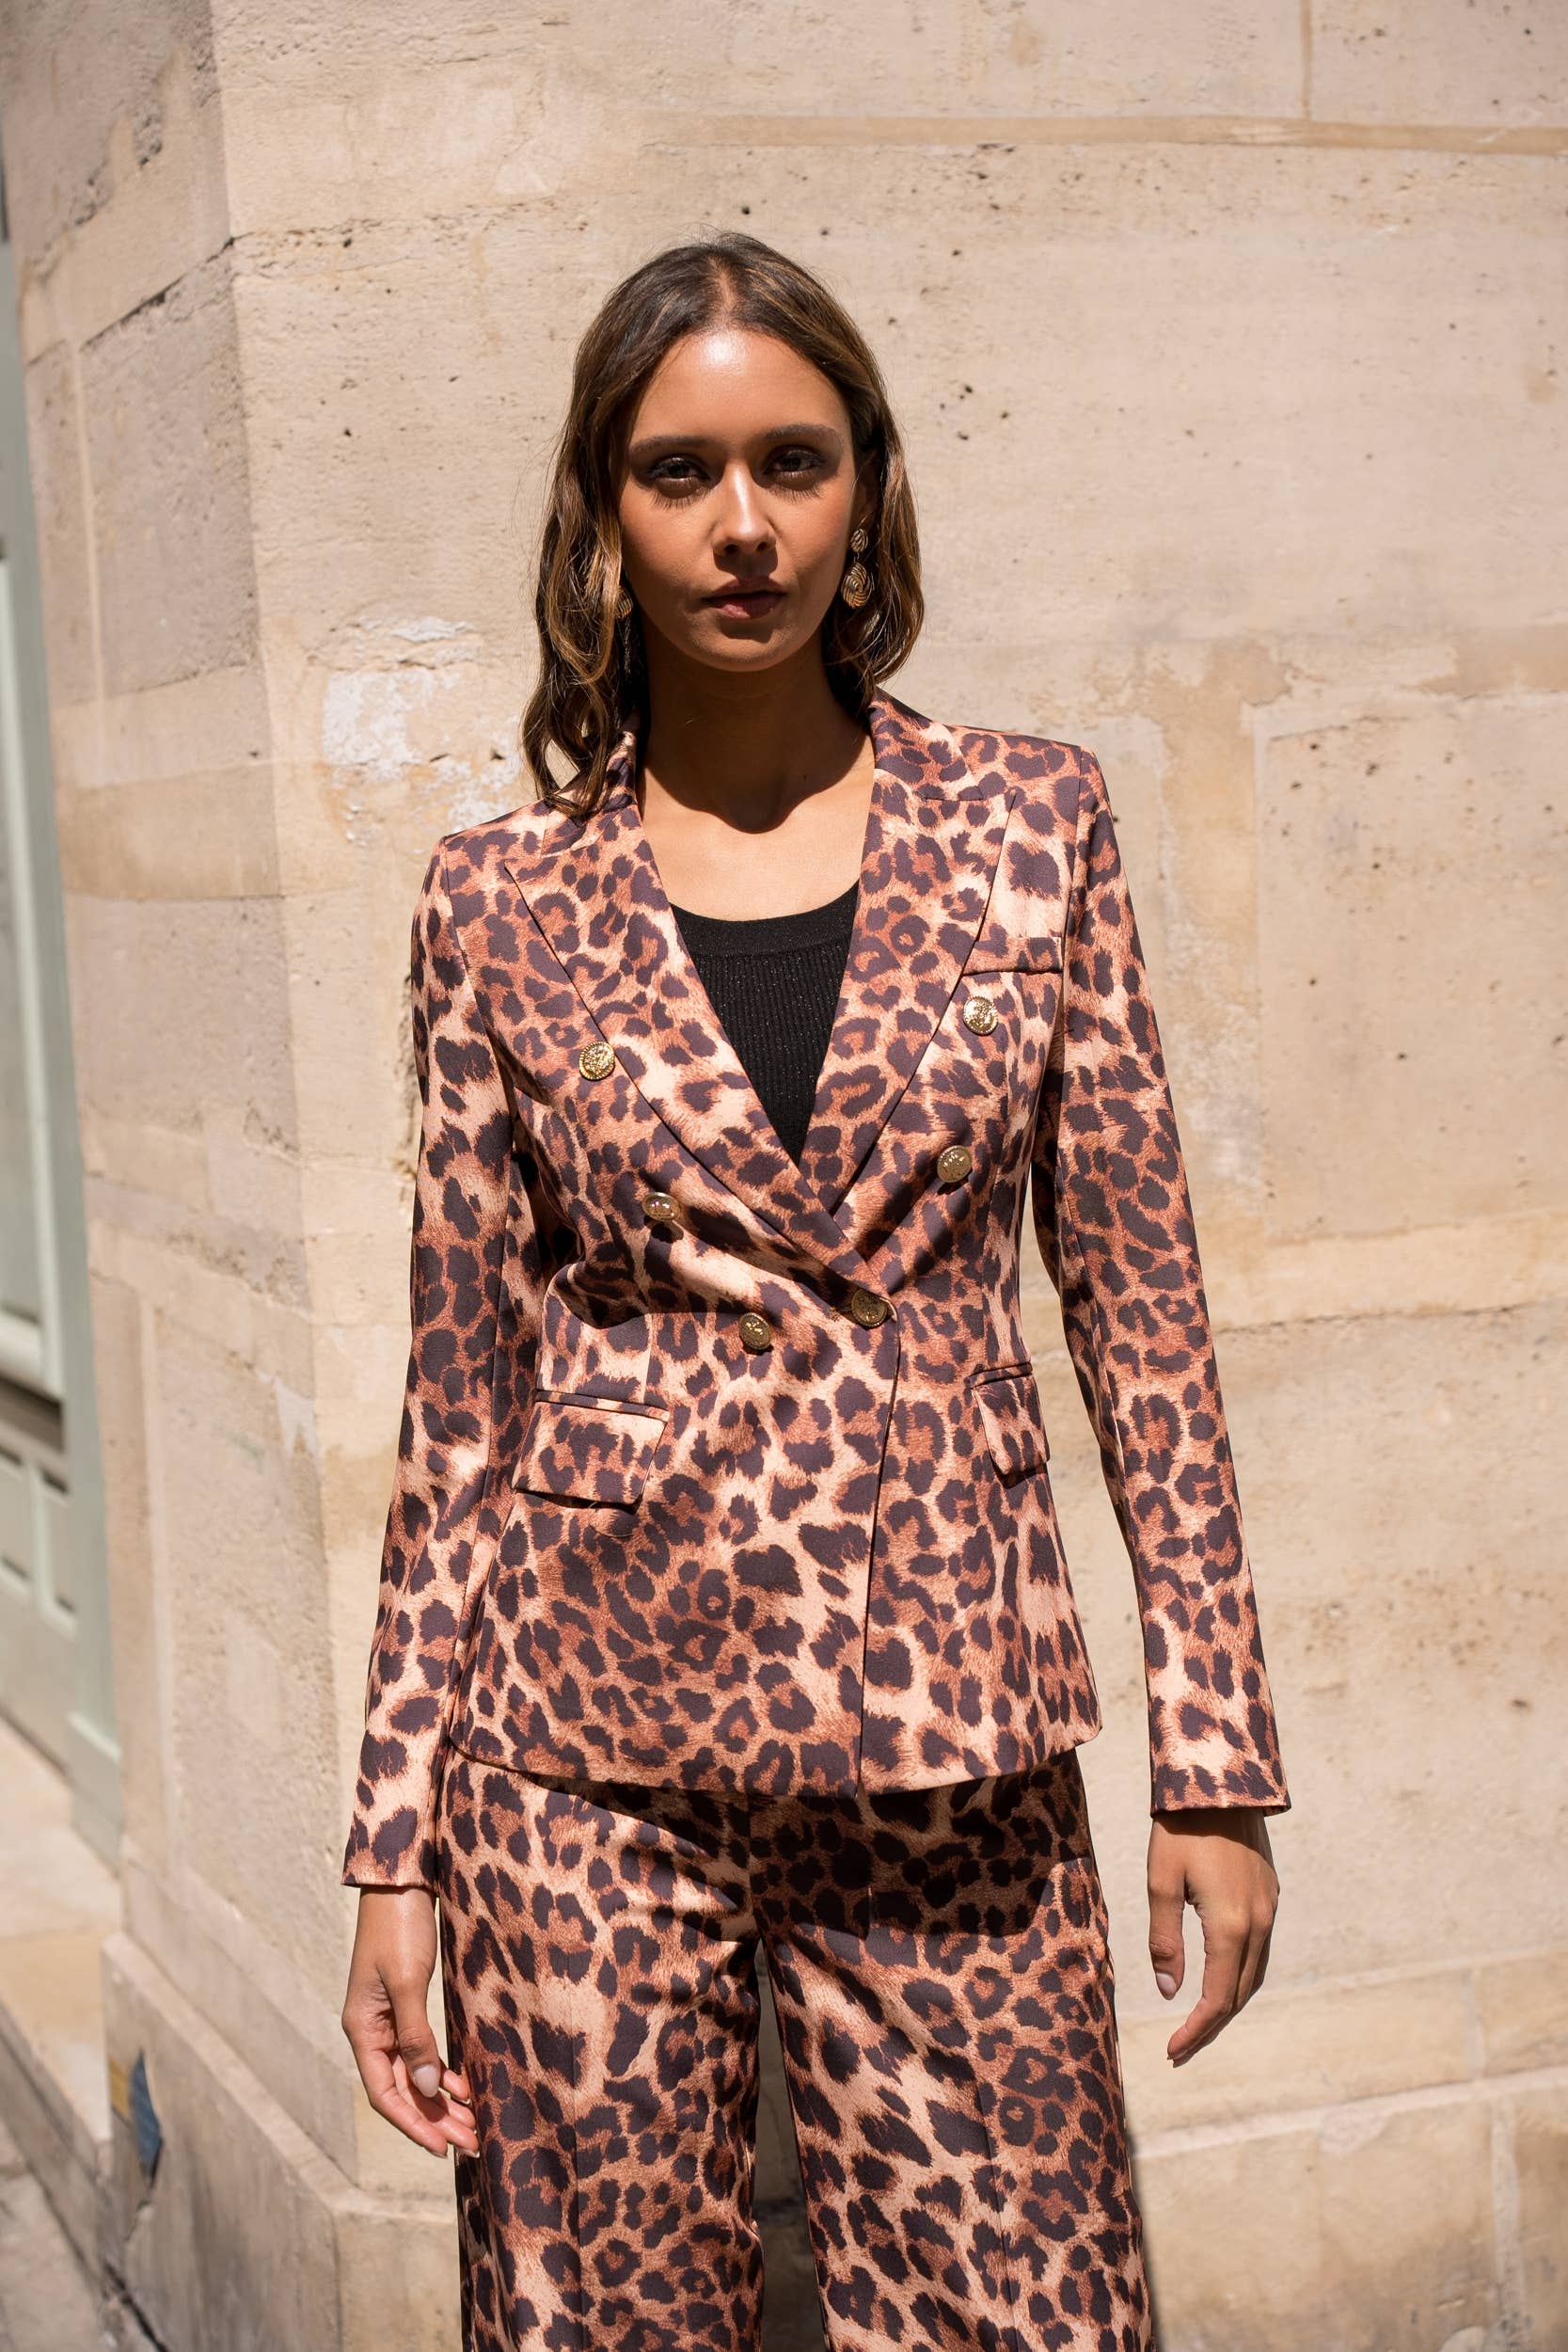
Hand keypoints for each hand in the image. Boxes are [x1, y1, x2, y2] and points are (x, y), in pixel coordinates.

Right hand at [341, 1888, 478, 2157]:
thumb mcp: (408, 1982)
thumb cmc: (400, 1927)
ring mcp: (387, 2017)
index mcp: (362, 2028)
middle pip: (402, 2088)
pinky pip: (421, 2049)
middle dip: (434, 2118)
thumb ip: (416, 2035)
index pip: (385, 2093)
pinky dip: (441, 2070)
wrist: (401, 1881)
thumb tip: (429, 2088)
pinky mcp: (405, 2002)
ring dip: (441, 2099)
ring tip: (471, 2123)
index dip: (413, 2123)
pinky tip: (463, 2084)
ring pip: (414, 2072)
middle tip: (470, 2142)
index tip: (441, 2149)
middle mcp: (371, 2029)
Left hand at [1147, 1807, 1279, 2065]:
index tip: (1172, 2052)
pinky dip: (1240, 1976)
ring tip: (1199, 2023)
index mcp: (1231, 1927)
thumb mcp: (1161, 1882)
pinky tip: (1220, 1977)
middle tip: (1181, 2049)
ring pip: (1254, 1974)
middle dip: (1211, 2026)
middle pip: (1239, 1994)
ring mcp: (1269, 1908)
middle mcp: (1259, 1924)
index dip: (1196, 2031)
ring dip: (1228, 2003)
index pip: (1216, 1999)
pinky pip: (1260, 1951)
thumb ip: (1165, 1940)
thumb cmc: (1181, 1828)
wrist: (1221, 1780)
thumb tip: (1170, 1993)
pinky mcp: (1269, 1894)